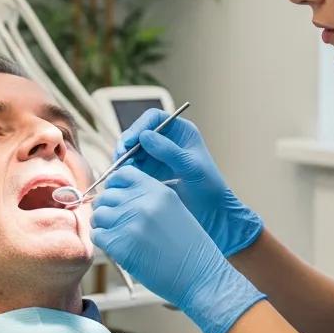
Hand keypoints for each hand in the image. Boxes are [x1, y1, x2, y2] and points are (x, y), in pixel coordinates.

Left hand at [91, 166, 264, 332]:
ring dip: (103, 225)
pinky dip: (103, 242)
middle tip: (116, 222)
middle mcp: (142, 202)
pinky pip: (97, 236)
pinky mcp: (120, 245)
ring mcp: (130, 223)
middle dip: (107, 207)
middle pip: (106, 195)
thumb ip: (148, 198)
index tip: (117, 198)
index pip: (121, 174)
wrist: (200, 276)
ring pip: (98, 215)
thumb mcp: (174, 209)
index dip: (115, 186)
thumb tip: (117, 196)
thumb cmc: (189, 247)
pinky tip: (117, 248)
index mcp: (157, 190)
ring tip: (117, 236)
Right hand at [115, 110, 262, 256]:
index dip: (139, 126)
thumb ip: (169, 151)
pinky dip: (127, 171)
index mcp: (181, 132)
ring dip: (125, 158)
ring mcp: (159, 156)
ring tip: (120, 170)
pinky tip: (123, 178)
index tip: (129, 142)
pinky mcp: (152, 172)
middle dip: (127, 144)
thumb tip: (144, 136)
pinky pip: (135, 166)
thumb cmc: (210, 188)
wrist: (214, 215)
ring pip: (134, 150)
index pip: (154, 118)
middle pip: (139, 133)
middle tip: (119, 159)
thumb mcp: (191, 168)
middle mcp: (168, 140)